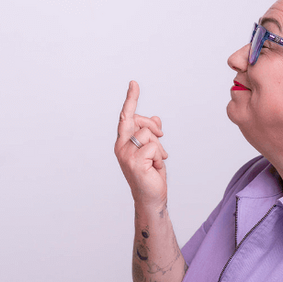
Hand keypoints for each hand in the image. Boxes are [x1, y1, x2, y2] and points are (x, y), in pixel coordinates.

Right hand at [115, 81, 168, 206]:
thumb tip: (156, 119)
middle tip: (161, 136)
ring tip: (156, 160)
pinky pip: (154, 147)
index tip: (134, 83)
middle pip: (139, 121)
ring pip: (149, 134)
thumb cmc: (150, 174)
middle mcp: (121, 146)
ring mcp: (126, 154)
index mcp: (122, 142)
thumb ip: (150, 134)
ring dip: (158, 147)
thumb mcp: (152, 149)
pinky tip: (155, 167)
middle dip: (153, 126)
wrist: (150, 197)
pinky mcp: (135, 162)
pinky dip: (159, 156)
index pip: (126, 116)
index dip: (131, 99)